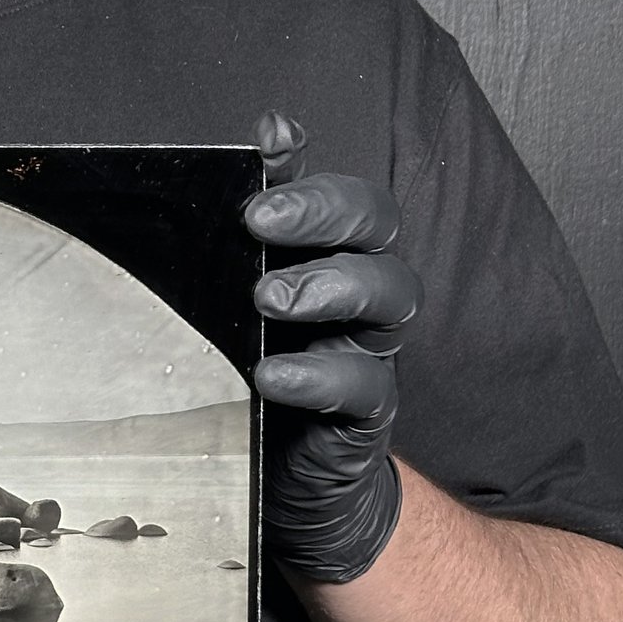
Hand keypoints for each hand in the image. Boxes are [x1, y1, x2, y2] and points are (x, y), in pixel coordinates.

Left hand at [244, 111, 421, 582]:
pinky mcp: (367, 414)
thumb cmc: (260, 374)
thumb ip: (239, 243)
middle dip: (324, 214)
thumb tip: (231, 173)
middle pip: (377, 231)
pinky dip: (317, 376)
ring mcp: (370, 352)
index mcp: (331, 259)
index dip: (310, 166)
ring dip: (331, 286)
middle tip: (260, 222)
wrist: (291, 481)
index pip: (340, 196)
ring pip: (391, 296)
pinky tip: (272, 374)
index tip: (268, 140)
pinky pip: (363, 386)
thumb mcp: (236, 304)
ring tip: (269, 297)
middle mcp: (361, 296)